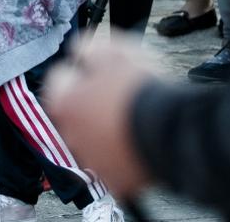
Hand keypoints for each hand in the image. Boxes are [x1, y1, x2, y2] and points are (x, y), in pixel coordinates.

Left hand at [44, 35, 158, 199]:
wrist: (170, 130)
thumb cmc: (139, 89)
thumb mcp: (112, 51)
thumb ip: (88, 47)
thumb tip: (78, 51)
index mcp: (63, 102)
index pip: (59, 77)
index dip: (81, 69)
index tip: (99, 68)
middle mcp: (69, 135)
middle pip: (75, 111)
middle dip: (91, 102)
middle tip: (120, 93)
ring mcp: (92, 160)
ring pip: (94, 138)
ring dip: (106, 129)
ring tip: (134, 117)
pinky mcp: (115, 181)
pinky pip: (115, 162)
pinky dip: (123, 153)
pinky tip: (139, 141)